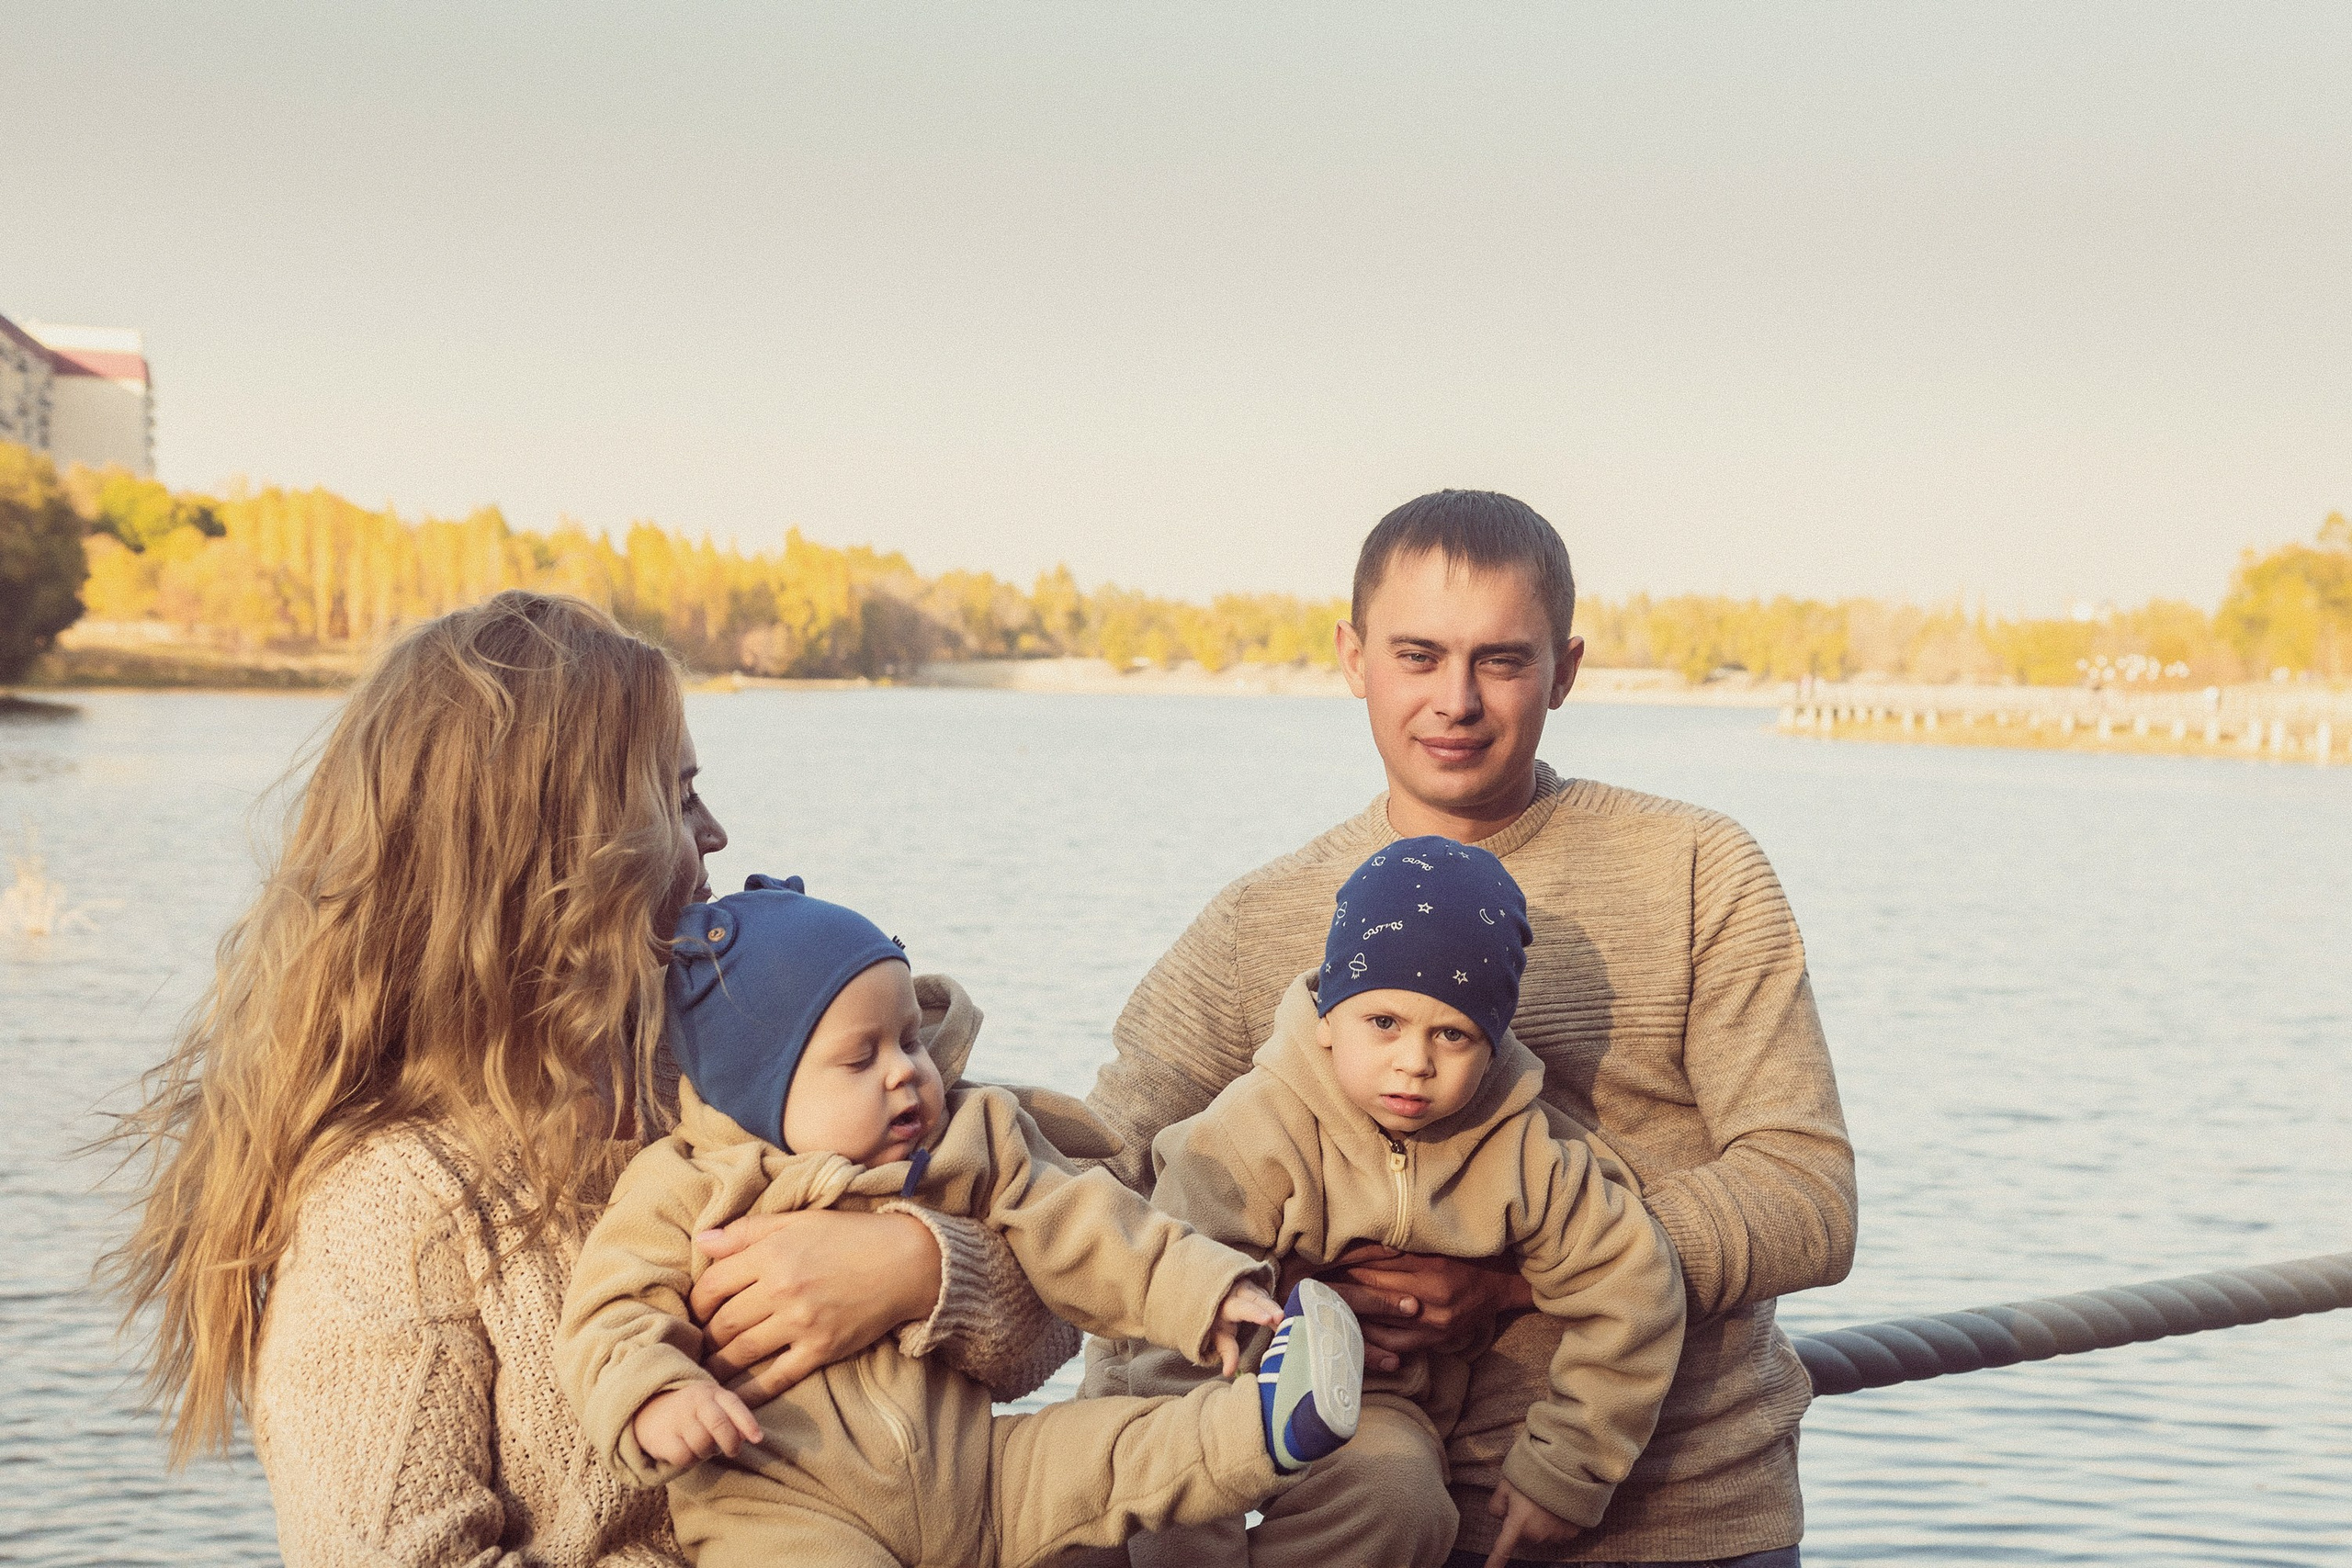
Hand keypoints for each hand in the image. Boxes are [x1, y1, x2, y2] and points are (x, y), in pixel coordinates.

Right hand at [632, 1381, 763, 1467]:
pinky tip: (687, 1453)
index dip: (748, 1423)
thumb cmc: (692, 1411)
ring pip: (703, 1444)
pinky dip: (691, 1461)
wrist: (648, 1408)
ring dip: (708, 1452)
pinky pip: (685, 1457)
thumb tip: (752, 1437)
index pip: (733, 1405)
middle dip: (731, 1443)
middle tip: (732, 1451)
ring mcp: (677, 1418)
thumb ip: (733, 1418)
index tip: (757, 1439)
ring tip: (703, 1447)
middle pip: (720, 1425)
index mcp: (711, 1392)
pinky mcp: (662, 1438)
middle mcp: (695, 1402)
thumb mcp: (713, 1406)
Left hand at [689, 1208, 941, 1401]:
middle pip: (723, 1322)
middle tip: (696, 1345)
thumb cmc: (850, 1236)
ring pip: (742, 1352)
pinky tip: (733, 1400)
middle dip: (703, 1337)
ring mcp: (802, 1322)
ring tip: (705, 1373)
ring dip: (717, 1366)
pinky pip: (776, 1377)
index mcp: (772, 1254)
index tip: (696, 1311)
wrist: (907, 1262)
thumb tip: (701, 1241)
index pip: (713, 1284)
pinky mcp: (821, 1349)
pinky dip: (750, 1393)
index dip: (697, 1301)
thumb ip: (747, 1231)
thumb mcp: (798, 1221)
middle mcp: (782, 1289)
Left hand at [1209, 1281, 1284, 1376]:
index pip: (1241, 1308)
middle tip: (1280, 1318)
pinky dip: (1276, 1309)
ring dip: (1275, 1309)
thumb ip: (1227, 1353)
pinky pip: (1268, 1298)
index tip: (1267, 1319)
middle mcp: (1238, 1292)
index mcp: (1226, 1305)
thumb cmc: (1218, 1321)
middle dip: (1269, 1309)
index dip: (1254, 1313)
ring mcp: (1250, 1288)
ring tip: (1285, 1320)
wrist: (1218, 1297)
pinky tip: (1285, 1319)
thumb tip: (1228, 1373)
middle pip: (1256, 1300)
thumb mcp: (1220, 1337)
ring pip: (1264, 1298)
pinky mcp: (1259, 1289)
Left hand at [1320, 1243, 1531, 1371]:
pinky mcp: (1434, 1340)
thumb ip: (1398, 1247)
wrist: (1501, 1285)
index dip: (1343, 1260)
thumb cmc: (1465, 1257)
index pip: (1374, 1261)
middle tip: (1309, 1281)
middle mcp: (1429, 1295)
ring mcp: (1432, 1322)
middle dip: (1339, 1284)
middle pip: (1371, 1289)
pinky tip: (1350, 1331)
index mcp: (1428, 1264)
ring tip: (1321, 1306)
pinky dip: (1370, 1337)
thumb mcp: (1433, 1245)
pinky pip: (1393, 1342)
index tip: (1318, 1258)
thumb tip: (1353, 1247)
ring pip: (1378, 1318)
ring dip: (1349, 1312)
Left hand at [1483, 1478, 1576, 1567]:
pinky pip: (1557, 1534)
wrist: (1567, 1469)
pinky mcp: (1570, 1534)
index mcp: (1518, 1524)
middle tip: (1526, 1502)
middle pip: (1523, 1538)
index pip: (1502, 1549)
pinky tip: (1556, 1507)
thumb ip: (1496, 1505)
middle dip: (1521, 1525)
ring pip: (1540, 1537)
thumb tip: (1501, 1517)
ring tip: (1543, 1501)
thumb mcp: (1506, 1485)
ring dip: (1539, 1525)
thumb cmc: (1533, 1475)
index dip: (1493, 1564)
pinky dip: (1555, 1524)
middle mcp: (1536, 1535)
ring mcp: (1555, 1536)